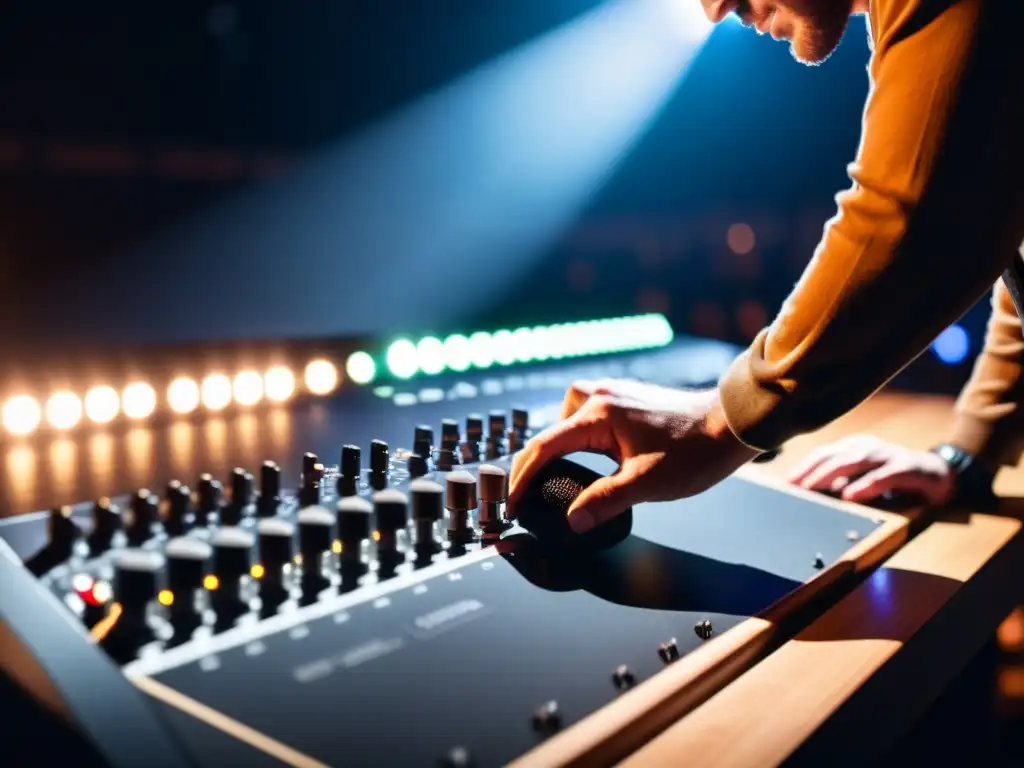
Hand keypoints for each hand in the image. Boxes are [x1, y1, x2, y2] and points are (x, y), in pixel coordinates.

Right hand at [507, 379, 758, 532]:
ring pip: (566, 419)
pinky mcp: (625, 398)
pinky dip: (577, 436)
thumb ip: (605, 501)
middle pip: (550, 431)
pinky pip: (586, 414)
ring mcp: (613, 393)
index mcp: (598, 414)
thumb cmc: (693, 451)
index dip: (522, 479)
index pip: (543, 447)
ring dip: (557, 446)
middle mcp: (599, 396)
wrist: (730, 423)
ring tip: (556, 477)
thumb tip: (573, 522)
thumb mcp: (647, 483)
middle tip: (526, 496)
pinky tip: (588, 455)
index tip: (513, 505)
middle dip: (534, 465)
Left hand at [788, 434, 954, 504]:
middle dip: (810, 470)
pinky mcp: (907, 467)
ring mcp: (887, 454)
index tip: (785, 482)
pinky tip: (851, 495)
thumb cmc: (893, 477)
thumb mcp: (863, 478)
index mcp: (853, 446)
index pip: (823, 453)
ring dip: (830, 474)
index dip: (803, 466)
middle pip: (833, 455)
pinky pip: (884, 476)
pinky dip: (866, 485)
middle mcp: (867, 446)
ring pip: (854, 460)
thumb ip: (839, 482)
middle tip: (793, 487)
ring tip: (812, 488)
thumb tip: (808, 492)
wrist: (939, 474)